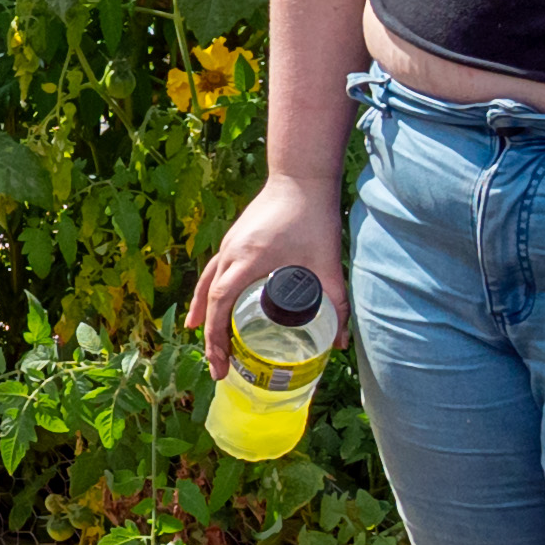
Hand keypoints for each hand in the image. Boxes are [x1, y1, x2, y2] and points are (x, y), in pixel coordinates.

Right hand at [186, 174, 346, 371]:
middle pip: (209, 302)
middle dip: (211, 338)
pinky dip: (209, 294)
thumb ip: (337, 303)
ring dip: (204, 316)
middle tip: (219, 367)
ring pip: (206, 286)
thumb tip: (340, 342)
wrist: (301, 177)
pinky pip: (213, 273)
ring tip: (206, 342)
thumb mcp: (327, 263)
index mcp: (247, 261)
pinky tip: (211, 304)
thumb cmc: (313, 217)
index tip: (221, 364)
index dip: (217, 340)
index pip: (220, 307)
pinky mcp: (233, 239)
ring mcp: (228, 245)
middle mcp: (230, 254)